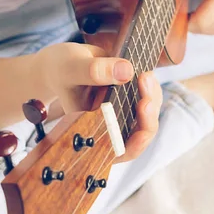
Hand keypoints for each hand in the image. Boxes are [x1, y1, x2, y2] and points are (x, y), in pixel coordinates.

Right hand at [36, 42, 162, 159]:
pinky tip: (146, 74)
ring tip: (145, 75)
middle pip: (140, 136)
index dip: (136, 143)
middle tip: (145, 81)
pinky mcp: (129, 102)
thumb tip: (126, 72)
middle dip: (149, 113)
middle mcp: (108, 129)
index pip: (118, 151)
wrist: (63, 61)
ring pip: (148, 118)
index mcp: (90, 132)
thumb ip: (93, 71)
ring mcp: (120, 117)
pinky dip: (151, 90)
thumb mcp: (71, 67)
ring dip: (152, 98)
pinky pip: (148, 103)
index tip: (142, 114)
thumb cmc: (61, 69)